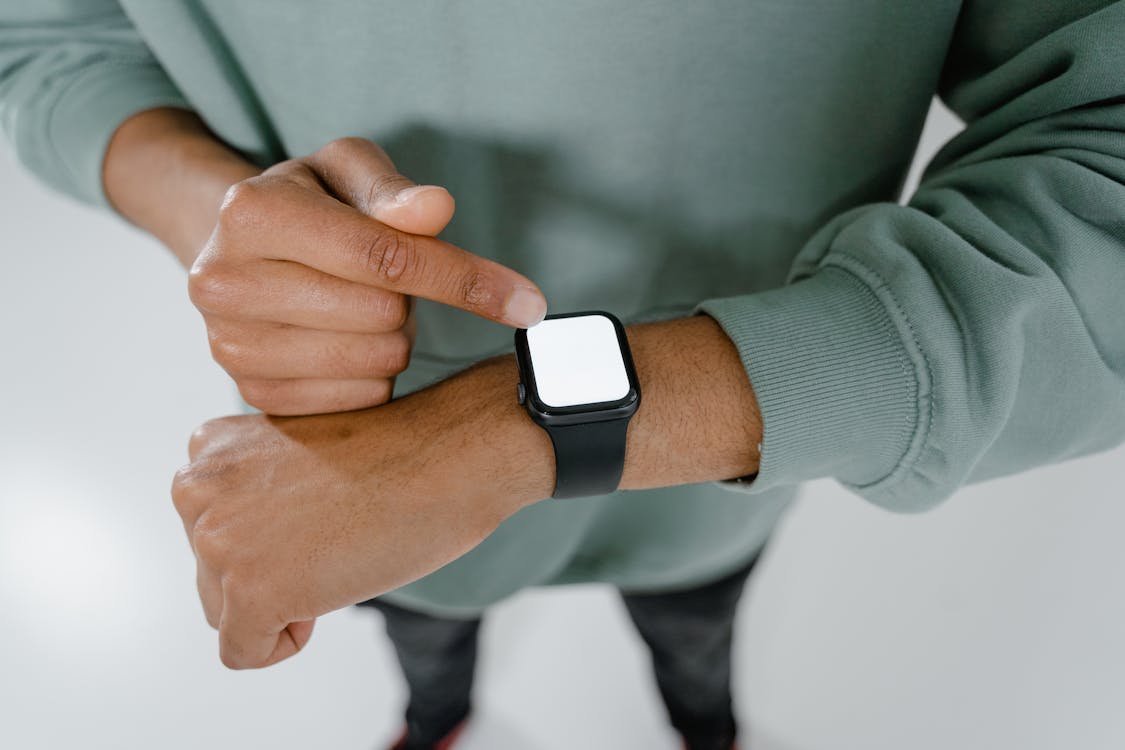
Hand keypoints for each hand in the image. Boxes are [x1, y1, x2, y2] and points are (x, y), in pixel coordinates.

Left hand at [172, 357, 552, 668]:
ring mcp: (218, 541)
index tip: (320, 512)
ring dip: (280, 602)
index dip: (271, 534)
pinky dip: (287, 641)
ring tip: (336, 554)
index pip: (210, 525)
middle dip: (270, 571)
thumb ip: (252, 486)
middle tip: (333, 536)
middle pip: (211, 573)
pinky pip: (244, 651)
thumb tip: (249, 542)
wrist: (446, 457)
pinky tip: (332, 590)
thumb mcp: (295, 450)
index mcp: (209, 446)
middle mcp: (198, 488)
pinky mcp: (249, 591)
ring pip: (223, 614)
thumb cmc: (394, 451)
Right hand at [187, 137, 546, 414]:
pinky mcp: (251, 393)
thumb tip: (435, 209)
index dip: (463, 278)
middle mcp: (223, 281)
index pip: (382, 255)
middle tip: (388, 281)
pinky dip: (376, 373)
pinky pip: (359, 399)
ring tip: (364, 306)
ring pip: (376, 360)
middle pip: (383, 312)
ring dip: (396, 336)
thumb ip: (394, 189)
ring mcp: (231, 345)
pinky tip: (350, 342)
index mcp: (251, 212)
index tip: (527, 302)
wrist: (245, 250)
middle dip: (410, 299)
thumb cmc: (313, 203)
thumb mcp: (349, 170)